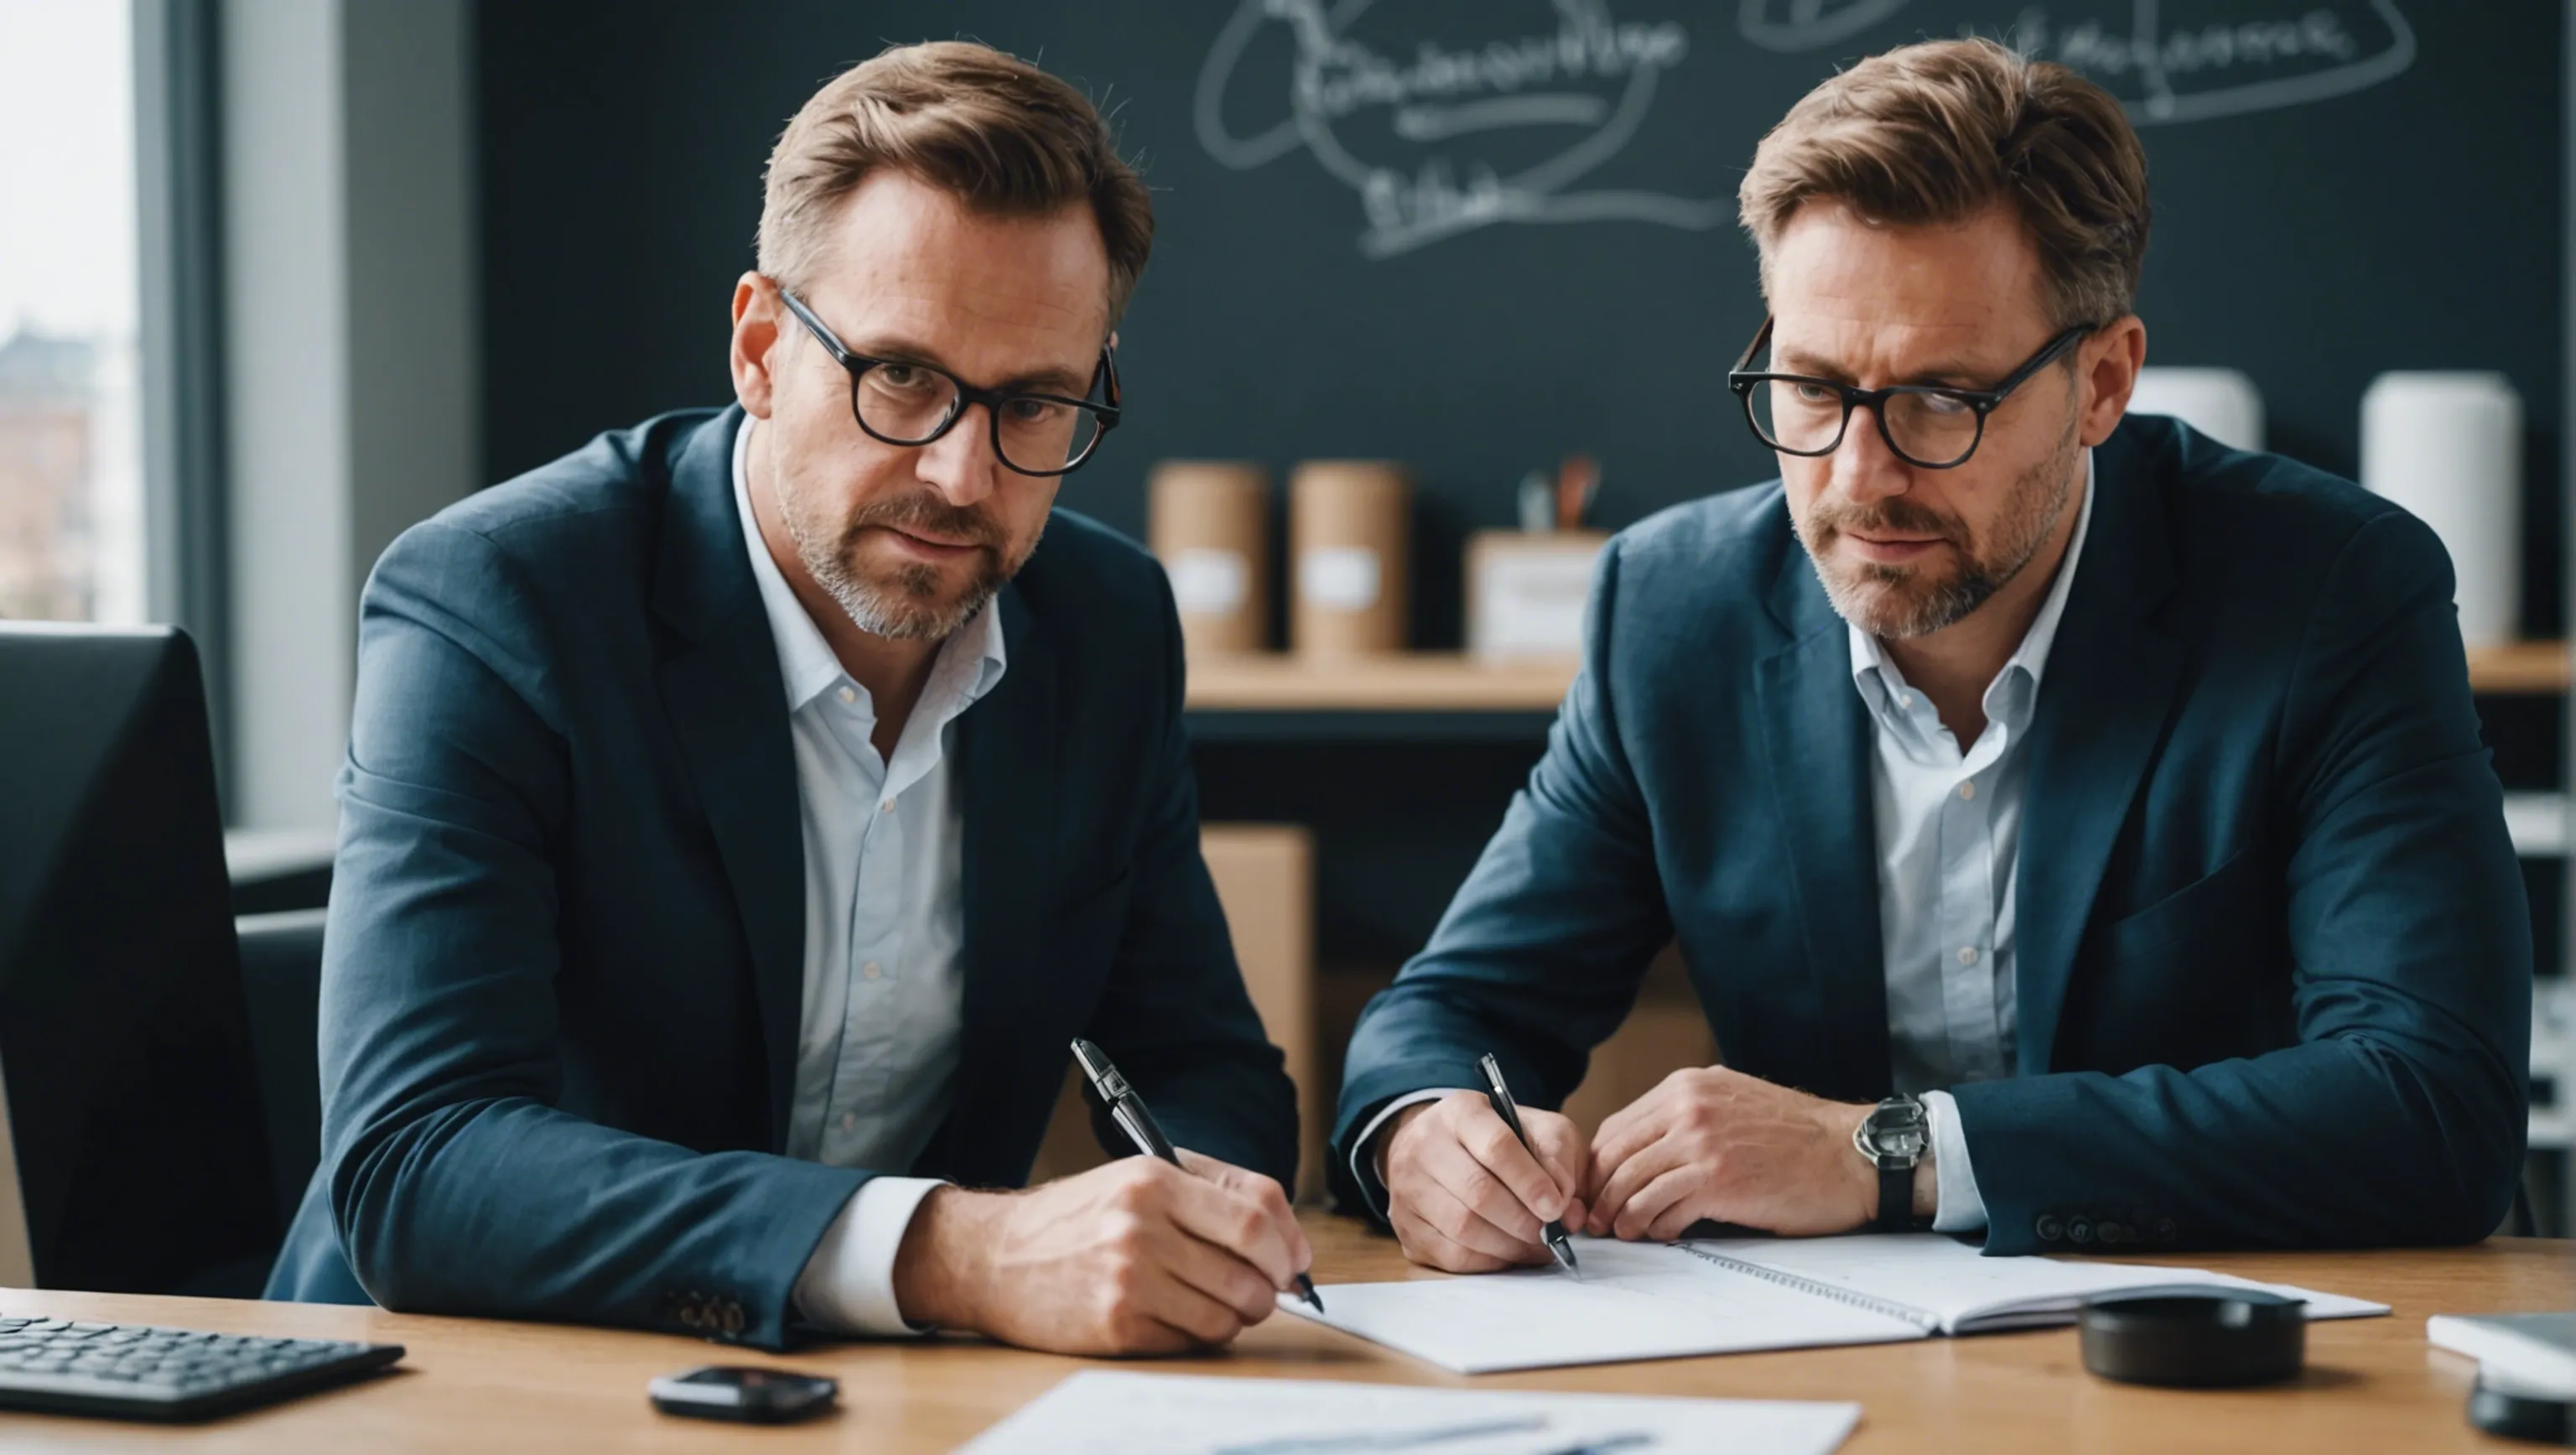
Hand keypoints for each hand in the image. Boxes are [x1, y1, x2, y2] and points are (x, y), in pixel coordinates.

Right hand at [890, 1150, 1310, 1354]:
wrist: (994, 1257)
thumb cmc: (1077, 1216)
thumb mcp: (1138, 1176)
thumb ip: (1215, 1192)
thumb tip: (1289, 1240)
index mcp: (1154, 1180)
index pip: (1255, 1213)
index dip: (1289, 1243)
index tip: (1294, 1261)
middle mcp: (1142, 1227)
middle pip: (1250, 1269)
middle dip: (1271, 1288)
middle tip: (1266, 1291)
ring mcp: (1129, 1279)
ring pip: (1228, 1312)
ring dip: (1239, 1316)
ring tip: (1219, 1304)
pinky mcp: (1117, 1325)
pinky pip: (1192, 1340)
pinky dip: (1201, 1335)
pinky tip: (1180, 1318)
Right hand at [1377, 1090, 1587, 1272]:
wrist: (1440, 1146)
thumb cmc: (1498, 1139)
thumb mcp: (1537, 1129)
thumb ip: (1560, 1160)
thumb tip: (1567, 1211)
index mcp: (1461, 1111)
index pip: (1497, 1146)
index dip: (1530, 1182)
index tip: (1555, 1207)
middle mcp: (1424, 1144)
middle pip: (1478, 1192)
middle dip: (1523, 1220)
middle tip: (1549, 1232)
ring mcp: (1407, 1186)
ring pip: (1463, 1228)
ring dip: (1509, 1245)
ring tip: (1535, 1245)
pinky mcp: (1404, 1223)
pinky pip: (1450, 1254)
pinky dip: (1489, 1261)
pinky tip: (1509, 1253)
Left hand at [1585, 1066, 1915, 1240]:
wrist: (1850, 1154)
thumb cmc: (1797, 1136)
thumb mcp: (1732, 1102)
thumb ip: (1686, 1117)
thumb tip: (1641, 1151)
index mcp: (1687, 1087)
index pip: (1617, 1128)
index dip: (1598, 1165)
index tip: (1595, 1190)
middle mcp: (1688, 1108)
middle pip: (1614, 1157)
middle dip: (1598, 1194)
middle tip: (1595, 1220)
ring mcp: (1701, 1144)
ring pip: (1632, 1185)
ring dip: (1620, 1216)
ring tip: (1623, 1232)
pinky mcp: (1718, 1181)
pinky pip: (1662, 1210)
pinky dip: (1653, 1227)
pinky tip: (1660, 1233)